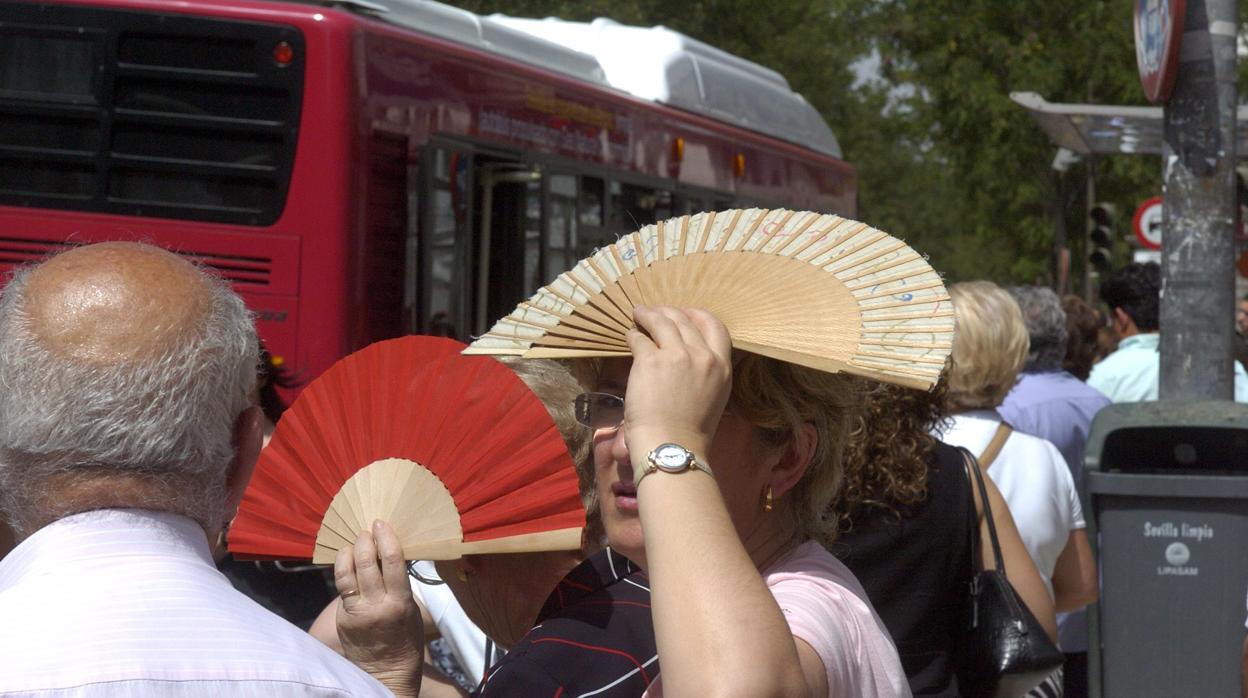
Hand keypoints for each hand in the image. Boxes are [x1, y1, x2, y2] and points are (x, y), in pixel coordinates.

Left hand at [335, 520, 422, 696]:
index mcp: (399, 603)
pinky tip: (348, 564)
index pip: (392, 561)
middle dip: (364, 540)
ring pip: (345, 573)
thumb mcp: (411, 609)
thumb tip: (388, 555)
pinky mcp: (342, 618)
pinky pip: (341, 588)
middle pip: (365, 563)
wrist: (387, 672)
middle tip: (366, 530)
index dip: (385, 538)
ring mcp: (355, 613)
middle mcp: (375, 606)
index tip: (381, 523)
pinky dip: (344, 571)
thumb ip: (398, 584)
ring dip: (348, 553)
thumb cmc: (406, 638)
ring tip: (353, 544)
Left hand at [624, 306, 732, 461]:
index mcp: (722, 367)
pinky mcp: (650, 360)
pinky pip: (639, 338)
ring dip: (648, 315)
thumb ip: (706, 372)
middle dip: (668, 312)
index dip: (697, 315)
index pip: (715, 326)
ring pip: (662, 321)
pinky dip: (633, 334)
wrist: (672, 446)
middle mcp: (703, 356)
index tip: (684, 313)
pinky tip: (630, 336)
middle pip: (685, 319)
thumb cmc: (690, 431)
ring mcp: (677, 355)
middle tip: (655, 313)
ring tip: (638, 314)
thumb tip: (686, 356)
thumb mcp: (713, 397)